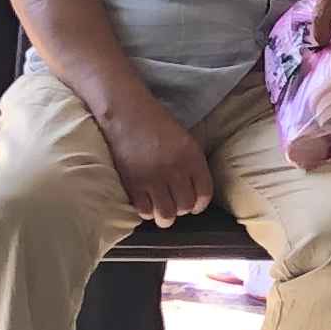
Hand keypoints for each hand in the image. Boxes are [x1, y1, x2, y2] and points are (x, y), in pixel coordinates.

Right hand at [102, 99, 211, 225]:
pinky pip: (144, 211)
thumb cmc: (156, 123)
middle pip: (185, 207)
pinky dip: (146, 211)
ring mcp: (153, 179)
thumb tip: (194, 189)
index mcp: (192, 157)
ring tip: (161, 207)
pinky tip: (146, 202)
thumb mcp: (185, 139)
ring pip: (166, 215)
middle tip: (174, 202)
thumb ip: (192, 164)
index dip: (200, 204)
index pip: (204, 194)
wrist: (126, 114)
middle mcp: (175, 171)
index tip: (194, 204)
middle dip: (182, 209)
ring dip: (165, 215)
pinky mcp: (133, 184)